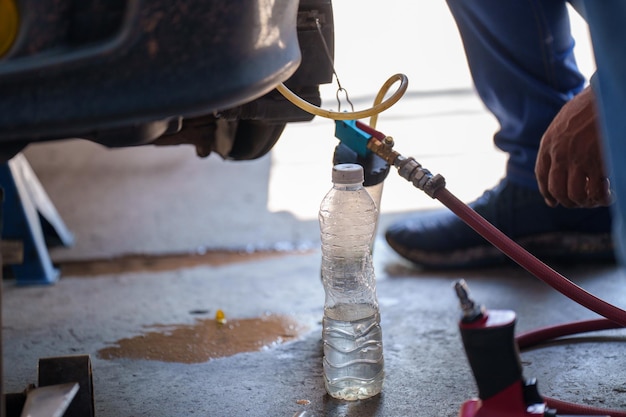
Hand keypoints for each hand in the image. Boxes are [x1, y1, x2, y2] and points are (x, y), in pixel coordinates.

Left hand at [535, 86, 610, 207]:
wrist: (606, 94)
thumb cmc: (590, 104)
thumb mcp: (565, 121)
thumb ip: (560, 140)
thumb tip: (561, 158)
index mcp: (548, 143)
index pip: (542, 175)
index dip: (547, 192)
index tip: (553, 202)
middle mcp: (558, 154)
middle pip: (556, 190)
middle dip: (568, 201)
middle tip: (581, 202)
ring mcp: (577, 159)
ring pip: (575, 195)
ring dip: (586, 202)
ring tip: (597, 200)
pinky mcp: (597, 163)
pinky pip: (596, 191)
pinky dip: (602, 198)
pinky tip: (608, 195)